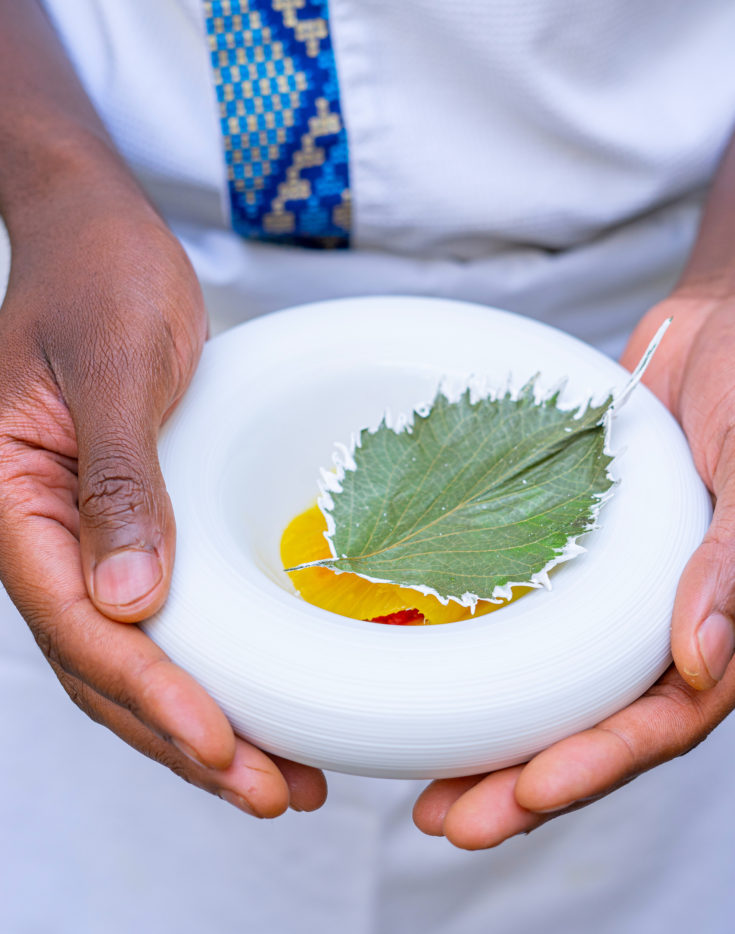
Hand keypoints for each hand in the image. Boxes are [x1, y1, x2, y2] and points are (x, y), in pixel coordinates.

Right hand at [0, 177, 325, 816]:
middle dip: (185, 739)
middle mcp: (36, 532)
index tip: (223, 746)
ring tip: (275, 777)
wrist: (97, 234)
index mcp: (10, 498)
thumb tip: (129, 604)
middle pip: (104, 666)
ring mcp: (76, 536)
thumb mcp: (118, 367)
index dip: (153, 694)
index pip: (81, 625)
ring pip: (126, 659)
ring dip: (195, 724)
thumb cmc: (100, 276)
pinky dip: (196, 670)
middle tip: (273, 791)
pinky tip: (245, 702)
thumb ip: (118, 482)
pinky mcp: (120, 525)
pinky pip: (149, 616)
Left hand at [413, 292, 734, 847]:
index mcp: (714, 623)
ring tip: (425, 792)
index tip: (526, 794)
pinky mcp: (561, 559)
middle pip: (588, 727)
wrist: (709, 334)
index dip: (595, 766)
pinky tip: (425, 688)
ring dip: (491, 745)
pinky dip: (477, 661)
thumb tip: (701, 660)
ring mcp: (603, 596)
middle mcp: (652, 624)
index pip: (657, 721)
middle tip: (447, 821)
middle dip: (521, 783)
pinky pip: (521, 622)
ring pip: (546, 690)